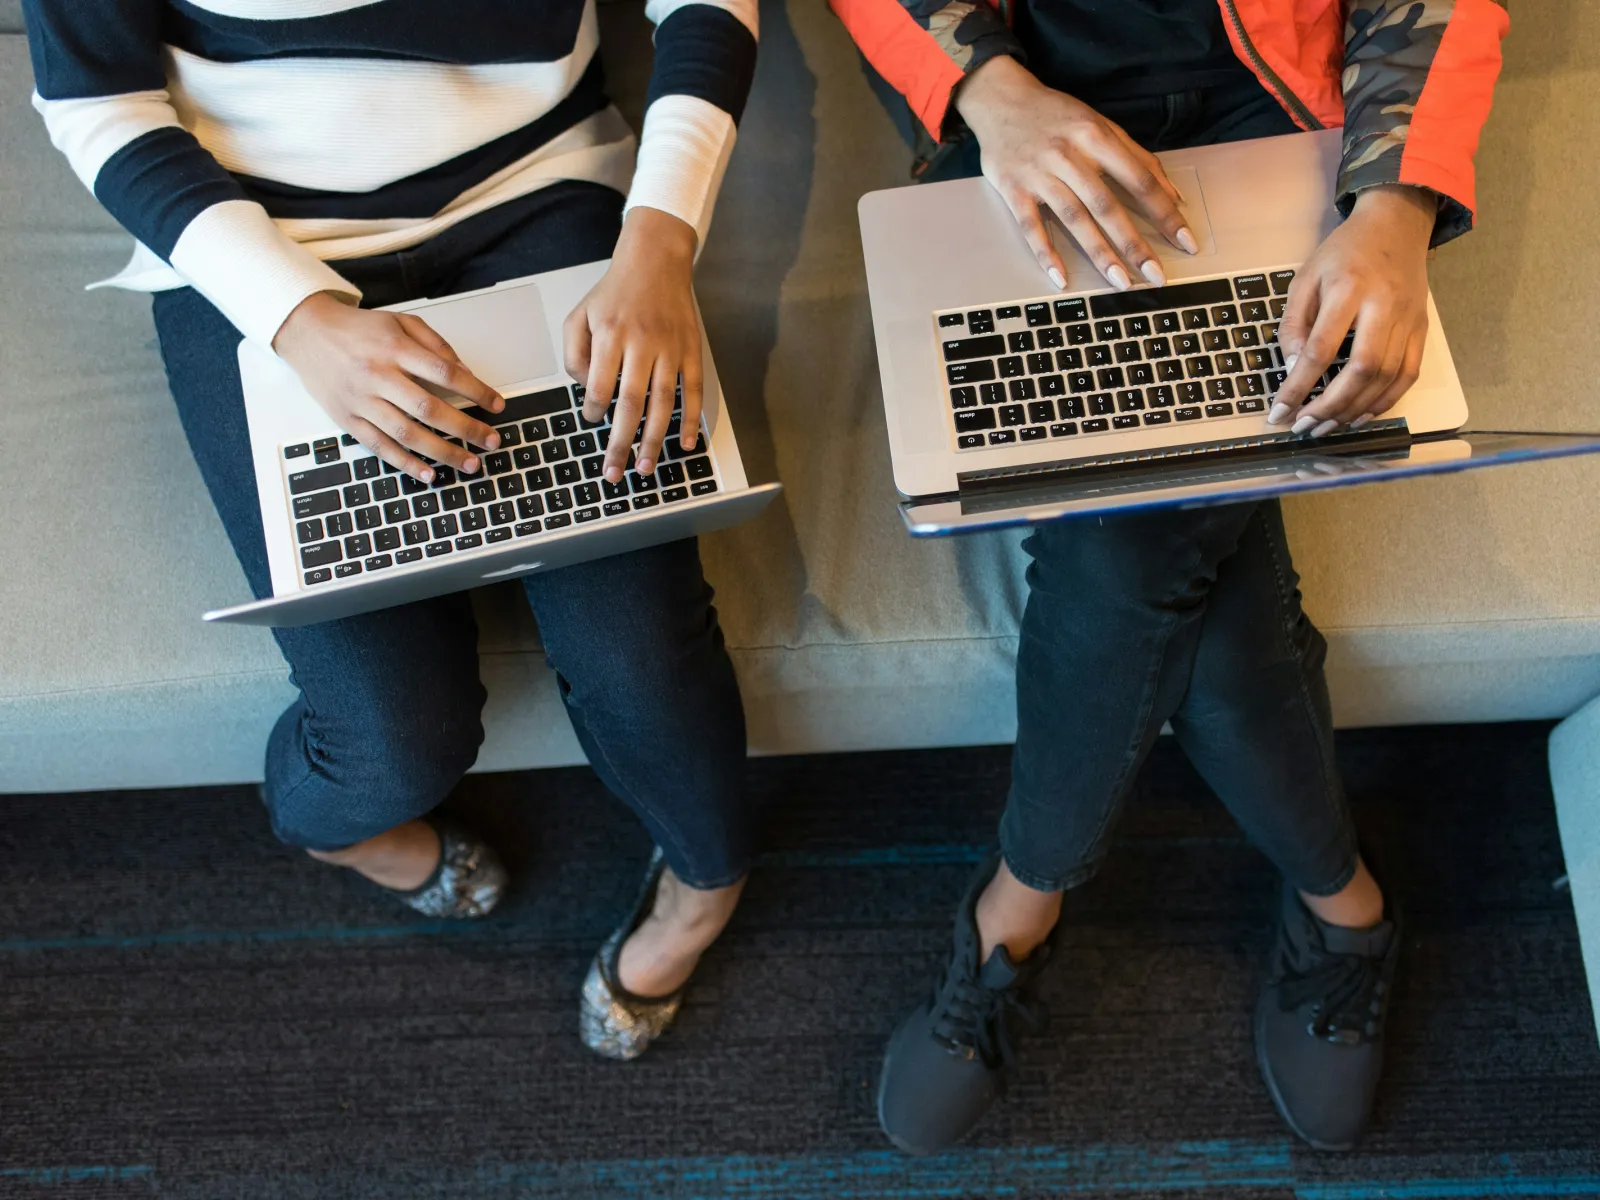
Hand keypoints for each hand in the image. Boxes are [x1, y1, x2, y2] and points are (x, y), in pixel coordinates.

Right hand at [273, 293, 504, 482]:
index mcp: (395, 348)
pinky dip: (406, 463)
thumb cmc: (359, 329)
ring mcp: (361, 401)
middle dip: (466, 429)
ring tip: (470, 463)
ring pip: (407, 433)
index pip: (445, 373)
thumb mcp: (400, 322)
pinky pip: (380, 447)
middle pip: (430, 408)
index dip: (476, 391)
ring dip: (443, 452)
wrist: (307, 333)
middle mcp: (378, 375)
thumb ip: (435, 344)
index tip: (497, 405)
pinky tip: (430, 474)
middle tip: (492, 441)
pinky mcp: (348, 420)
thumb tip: (466, 372)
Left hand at [564, 206, 701, 482]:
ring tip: (644, 467)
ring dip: (653, 439)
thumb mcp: (579, 314)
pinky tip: (685, 444)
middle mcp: (642, 343)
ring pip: (662, 403)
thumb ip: (574, 354)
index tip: (591, 419)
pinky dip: (691, 420)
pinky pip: (693, 391)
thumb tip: (587, 391)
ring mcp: (670, 348)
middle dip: (621, 442)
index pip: (600, 385)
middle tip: (614, 472)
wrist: (656, 259)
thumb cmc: (614, 292)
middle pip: (631, 403)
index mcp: (610, 334)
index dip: (593, 409)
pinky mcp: (691, 350)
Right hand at [954, 55, 1197, 290]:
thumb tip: (1173, 194)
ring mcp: (1039, 174)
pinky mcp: (1013, 189)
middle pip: (1107, 205)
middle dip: (1134, 243)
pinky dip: (1045, 252)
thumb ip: (1136, 157)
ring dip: (1099, 253)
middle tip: (1155, 274)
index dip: (1165, 212)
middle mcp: (1069, 156)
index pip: (1139, 179)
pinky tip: (1061, 277)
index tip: (1185, 239)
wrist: (1001, 100)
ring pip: (1074, 218)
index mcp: (1096, 136)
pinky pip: (1031, 226)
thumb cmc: (1056, 116)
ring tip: (1120, 281)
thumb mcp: (1100, 124)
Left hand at [1267, 185, 1436, 435]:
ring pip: (1386, 377)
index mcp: (1348, 289)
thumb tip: (1293, 368)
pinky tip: (1360, 415)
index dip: (1299, 387)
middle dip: (1330, 406)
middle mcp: (1383, 305)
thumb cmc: (1344, 252)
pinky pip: (1408, 374)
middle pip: (1362, 369)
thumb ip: (1294, 324)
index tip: (1280, 412)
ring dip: (1354, 410)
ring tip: (1326, 427)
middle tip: (1304, 428)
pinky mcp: (1421, 329)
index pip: (1321, 349)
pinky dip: (1385, 401)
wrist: (1396, 225)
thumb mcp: (1305, 278)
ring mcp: (1408, 319)